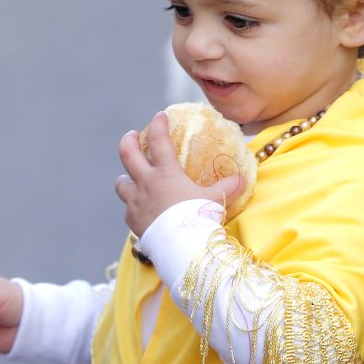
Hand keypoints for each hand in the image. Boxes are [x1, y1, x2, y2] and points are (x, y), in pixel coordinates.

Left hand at [115, 112, 245, 235]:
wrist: (181, 247)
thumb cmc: (198, 219)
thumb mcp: (215, 200)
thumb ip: (228, 187)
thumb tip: (242, 177)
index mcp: (166, 173)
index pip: (158, 140)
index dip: (158, 125)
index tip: (159, 116)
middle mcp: (146, 183)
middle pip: (127, 154)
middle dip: (128, 141)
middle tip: (131, 136)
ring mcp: (135, 202)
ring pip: (121, 183)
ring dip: (126, 179)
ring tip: (132, 178)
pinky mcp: (132, 221)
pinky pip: (128, 209)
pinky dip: (134, 207)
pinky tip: (143, 210)